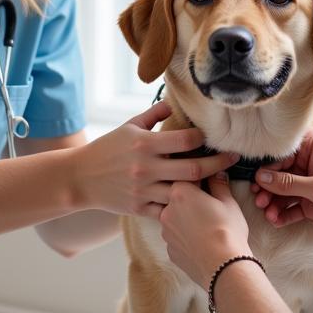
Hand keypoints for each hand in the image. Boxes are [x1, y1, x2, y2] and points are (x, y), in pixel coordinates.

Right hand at [76, 101, 236, 219]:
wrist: (80, 177)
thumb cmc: (106, 148)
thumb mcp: (128, 127)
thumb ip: (153, 115)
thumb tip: (174, 102)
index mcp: (145, 144)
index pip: (185, 140)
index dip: (202, 138)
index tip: (212, 137)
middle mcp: (146, 168)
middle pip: (193, 169)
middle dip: (218, 164)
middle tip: (233, 159)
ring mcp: (144, 190)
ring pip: (184, 193)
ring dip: (204, 189)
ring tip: (220, 182)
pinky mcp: (139, 208)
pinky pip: (169, 210)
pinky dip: (183, 207)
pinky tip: (197, 203)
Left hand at [160, 175, 248, 290]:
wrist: (223, 267)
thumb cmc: (227, 231)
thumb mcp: (228, 202)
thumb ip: (219, 184)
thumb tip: (217, 174)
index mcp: (180, 192)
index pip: (186, 177)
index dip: (200, 179)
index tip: (209, 182)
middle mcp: (167, 210)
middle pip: (177, 198)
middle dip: (191, 199)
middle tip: (209, 205)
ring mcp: (166, 232)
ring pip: (175, 218)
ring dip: (186, 218)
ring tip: (206, 225)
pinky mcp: (170, 250)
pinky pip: (177, 237)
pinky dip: (186, 236)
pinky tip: (201, 240)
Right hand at [250, 129, 312, 241]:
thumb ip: (287, 183)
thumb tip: (260, 176)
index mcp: (312, 147)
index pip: (282, 152)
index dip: (267, 165)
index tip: (255, 177)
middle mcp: (308, 163)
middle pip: (278, 172)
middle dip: (267, 187)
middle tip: (259, 199)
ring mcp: (308, 184)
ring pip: (282, 191)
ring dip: (273, 202)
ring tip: (268, 212)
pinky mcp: (310, 202)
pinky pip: (289, 206)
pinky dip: (282, 213)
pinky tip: (276, 220)